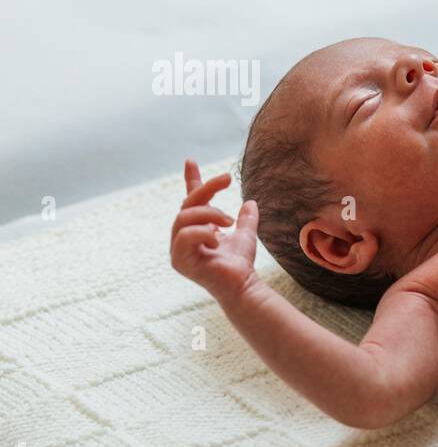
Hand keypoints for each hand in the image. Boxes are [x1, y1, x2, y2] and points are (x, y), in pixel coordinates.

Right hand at [170, 160, 260, 303]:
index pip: (190, 201)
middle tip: (228, 179)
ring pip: (184, 217)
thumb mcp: (245, 234)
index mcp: (196, 230)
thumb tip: (250, 202)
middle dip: (207, 188)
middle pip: (187, 204)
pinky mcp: (179, 261)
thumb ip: (246, 219)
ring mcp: (178, 250)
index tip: (191, 160)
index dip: (191, 181)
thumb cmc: (241, 264)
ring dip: (209, 213)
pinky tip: (218, 240)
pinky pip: (185, 235)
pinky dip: (204, 232)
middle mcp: (182, 238)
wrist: (244, 285)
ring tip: (229, 221)